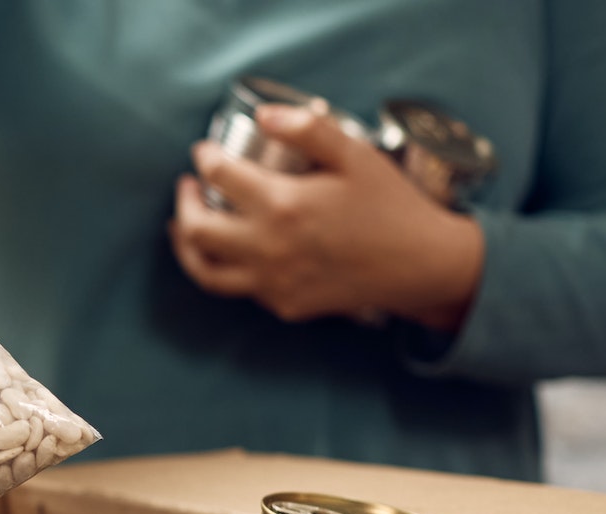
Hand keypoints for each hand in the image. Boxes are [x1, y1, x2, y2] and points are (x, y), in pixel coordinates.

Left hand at [170, 103, 483, 330]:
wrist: (420, 265)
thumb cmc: (391, 205)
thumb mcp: (356, 155)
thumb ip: (308, 129)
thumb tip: (264, 115)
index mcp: (283, 205)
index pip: (220, 176)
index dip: (205, 158)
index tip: (205, 151)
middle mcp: (268, 248)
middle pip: (197, 229)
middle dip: (185, 204)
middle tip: (188, 188)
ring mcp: (273, 283)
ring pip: (206, 270)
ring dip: (188, 247)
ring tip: (185, 227)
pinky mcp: (284, 304)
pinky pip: (241, 288)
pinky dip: (226, 267)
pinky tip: (231, 250)